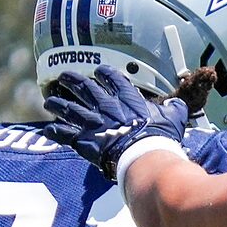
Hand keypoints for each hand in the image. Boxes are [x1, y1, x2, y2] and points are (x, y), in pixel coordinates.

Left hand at [45, 67, 188, 177]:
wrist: (144, 155)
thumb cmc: (160, 137)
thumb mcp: (174, 118)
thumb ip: (174, 108)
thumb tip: (177, 104)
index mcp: (127, 99)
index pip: (113, 80)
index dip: (105, 74)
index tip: (100, 71)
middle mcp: (106, 106)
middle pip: (85, 89)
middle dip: (73, 81)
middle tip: (65, 77)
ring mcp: (93, 123)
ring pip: (69, 109)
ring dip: (58, 104)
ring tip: (50, 102)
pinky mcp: (84, 140)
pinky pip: (65, 134)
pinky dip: (56, 131)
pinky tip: (49, 129)